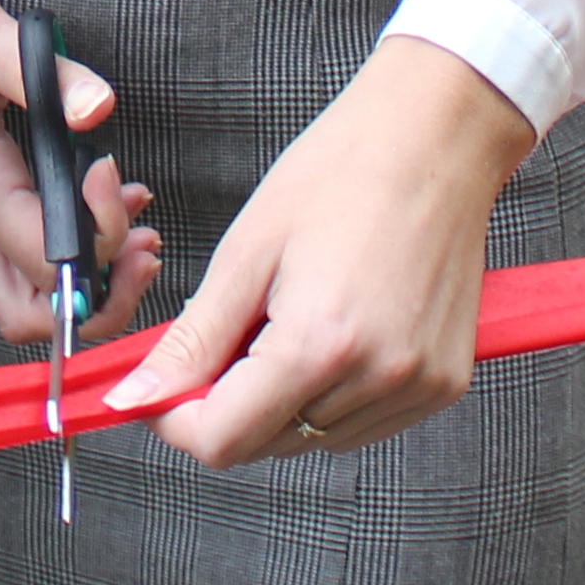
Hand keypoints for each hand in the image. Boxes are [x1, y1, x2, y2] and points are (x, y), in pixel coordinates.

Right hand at [0, 0, 162, 348]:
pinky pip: (17, 247)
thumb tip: (99, 110)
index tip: (114, 175)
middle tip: (143, 250)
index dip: (100, 242)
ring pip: (23, 289)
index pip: (47, 265)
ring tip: (137, 230)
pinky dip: (68, 247)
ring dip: (87, 280)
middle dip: (96, 304)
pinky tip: (102, 194)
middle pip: (28, 313)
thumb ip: (47, 77)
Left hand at [105, 35, 533, 469]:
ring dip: (284, 400)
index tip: (166, 387)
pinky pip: (363, 423)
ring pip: (314, 439)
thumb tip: (140, 397)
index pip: (225, 441)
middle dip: (231, 403)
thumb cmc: (344, 174)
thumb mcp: (248, 251)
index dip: (179, 420)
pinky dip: (333, 395)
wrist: (435, 139)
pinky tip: (335, 332)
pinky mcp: (444, 384)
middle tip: (234, 330)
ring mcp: (418, 386)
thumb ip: (193, 339)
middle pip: (268, 444)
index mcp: (319, 344)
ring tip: (292, 317)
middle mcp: (377, 377)